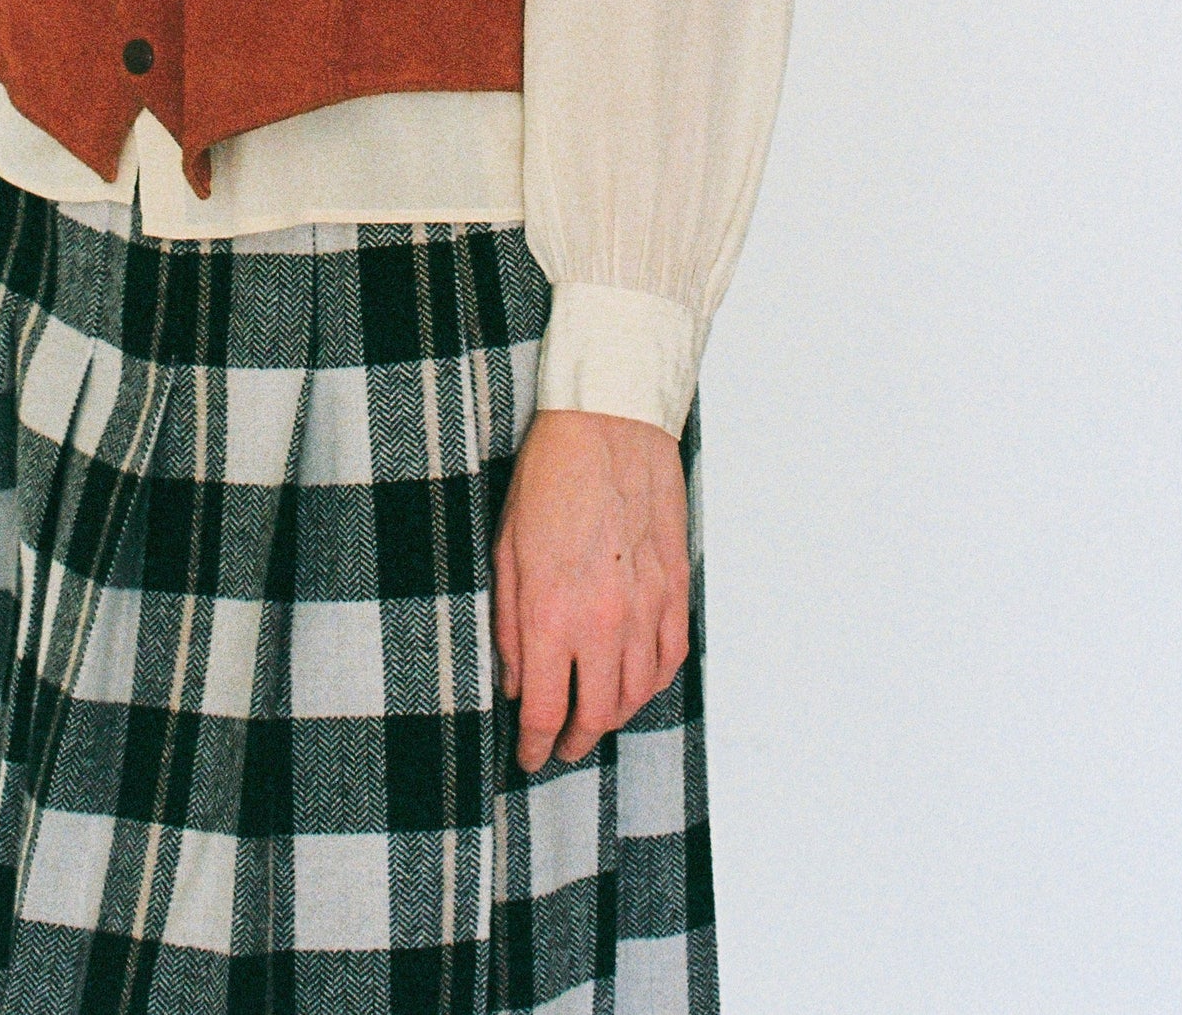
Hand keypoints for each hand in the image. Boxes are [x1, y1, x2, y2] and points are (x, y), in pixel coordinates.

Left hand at [491, 408, 688, 771]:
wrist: (610, 424)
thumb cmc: (550, 476)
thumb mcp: (505, 549)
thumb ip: (510, 625)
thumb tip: (514, 682)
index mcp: (552, 614)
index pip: (544, 709)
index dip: (534, 745)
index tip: (527, 757)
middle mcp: (603, 623)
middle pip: (596, 715)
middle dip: (574, 740)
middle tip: (560, 745)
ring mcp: (646, 609)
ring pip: (637, 694)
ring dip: (613, 717)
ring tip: (593, 717)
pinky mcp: (676, 590)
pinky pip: (669, 659)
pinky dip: (652, 683)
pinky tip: (635, 683)